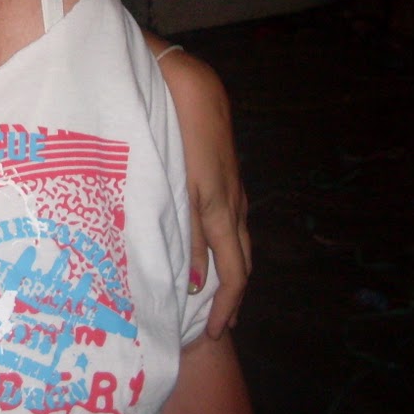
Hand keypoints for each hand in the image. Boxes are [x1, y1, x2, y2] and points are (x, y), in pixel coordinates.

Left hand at [154, 45, 251, 336]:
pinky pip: (231, 217)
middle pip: (241, 259)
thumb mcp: (175, 183)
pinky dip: (224, 242)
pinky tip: (210, 245)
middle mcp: (232, 201)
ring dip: (229, 269)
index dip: (226, 306)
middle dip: (231, 295)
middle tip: (216, 325)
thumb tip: (196, 279)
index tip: (213, 333)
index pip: (234, 272)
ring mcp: (233, 184)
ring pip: (237, 238)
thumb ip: (185, 230)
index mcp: (218, 207)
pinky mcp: (225, 170)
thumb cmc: (172, 126)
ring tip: (214, 293)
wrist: (188, 80)